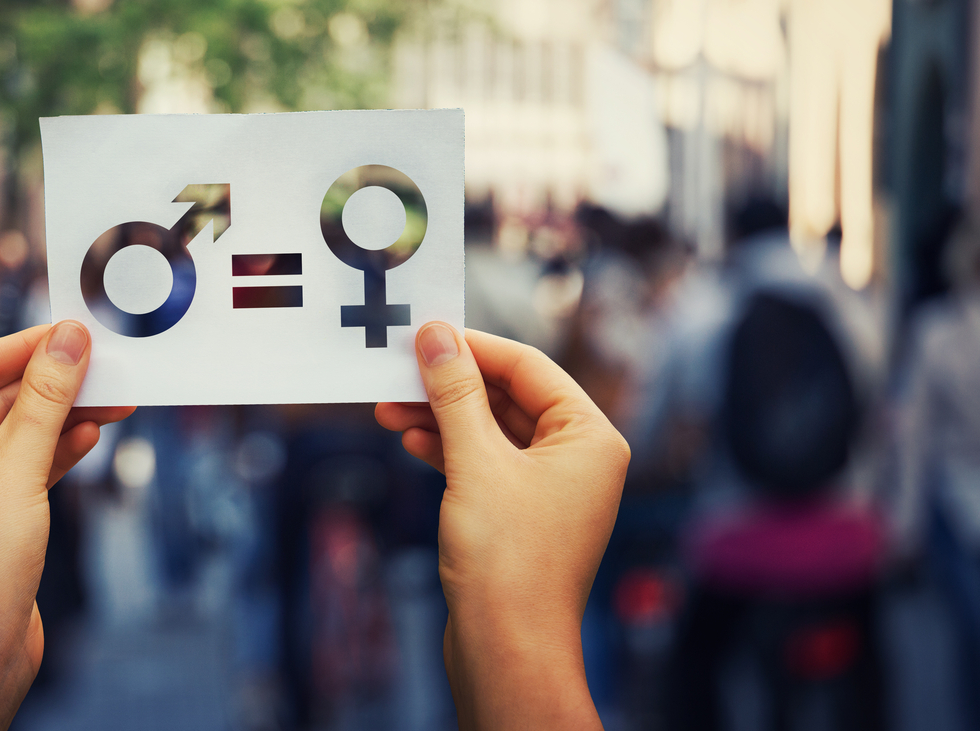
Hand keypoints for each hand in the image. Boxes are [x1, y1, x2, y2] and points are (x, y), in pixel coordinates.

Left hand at [0, 322, 132, 729]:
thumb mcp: (16, 465)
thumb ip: (46, 397)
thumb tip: (69, 339)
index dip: (25, 345)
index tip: (74, 330)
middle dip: (54, 383)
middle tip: (105, 363)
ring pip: (18, 433)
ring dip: (64, 415)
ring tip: (115, 399)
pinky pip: (26, 467)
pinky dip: (58, 450)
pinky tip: (92, 435)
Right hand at [376, 324, 627, 730]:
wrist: (506, 648)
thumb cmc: (507, 559)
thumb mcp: (474, 460)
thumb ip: (454, 392)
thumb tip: (436, 335)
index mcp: (590, 437)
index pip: (530, 366)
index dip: (474, 346)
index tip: (426, 332)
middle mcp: (579, 459)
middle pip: (509, 397)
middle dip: (450, 385)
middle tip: (399, 370)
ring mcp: (551, 490)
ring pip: (491, 431)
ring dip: (442, 417)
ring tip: (388, 408)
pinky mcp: (522, 515)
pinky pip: (485, 463)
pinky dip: (449, 449)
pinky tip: (411, 441)